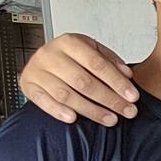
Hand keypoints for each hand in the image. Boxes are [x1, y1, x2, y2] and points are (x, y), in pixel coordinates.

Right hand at [19, 33, 139, 125]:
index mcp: (69, 42)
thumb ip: (110, 61)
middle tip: (127, 111)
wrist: (43, 58)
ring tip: (110, 119)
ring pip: (66, 94)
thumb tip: (127, 75)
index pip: (97, 64)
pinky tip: (73, 118)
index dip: (117, 82)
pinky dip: (58, 111)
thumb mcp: (92, 51)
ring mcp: (38, 70)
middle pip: (83, 81)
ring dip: (91, 110)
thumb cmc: (71, 56)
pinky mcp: (28, 84)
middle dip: (109, 99)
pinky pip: (43, 100)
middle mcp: (51, 54)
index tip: (133, 96)